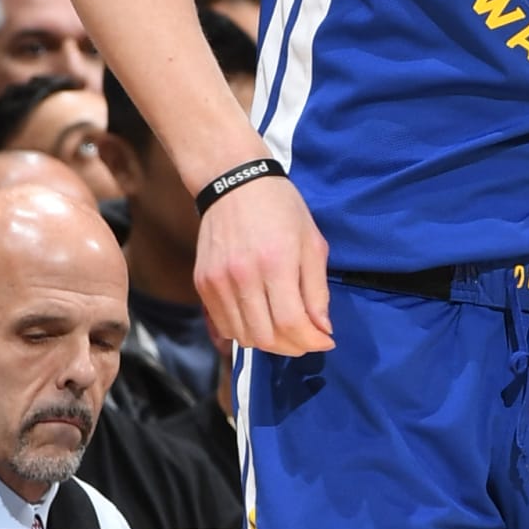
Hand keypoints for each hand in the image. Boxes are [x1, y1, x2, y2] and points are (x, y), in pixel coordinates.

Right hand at [194, 171, 332, 356]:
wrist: (233, 181)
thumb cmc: (281, 208)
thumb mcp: (312, 243)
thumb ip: (317, 290)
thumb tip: (323, 330)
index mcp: (275, 263)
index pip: (291, 323)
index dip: (311, 341)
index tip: (326, 341)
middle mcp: (242, 276)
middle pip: (266, 337)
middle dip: (293, 347)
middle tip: (307, 338)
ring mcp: (218, 281)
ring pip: (243, 337)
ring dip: (269, 343)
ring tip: (285, 330)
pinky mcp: (202, 283)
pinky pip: (223, 324)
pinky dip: (244, 332)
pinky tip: (261, 320)